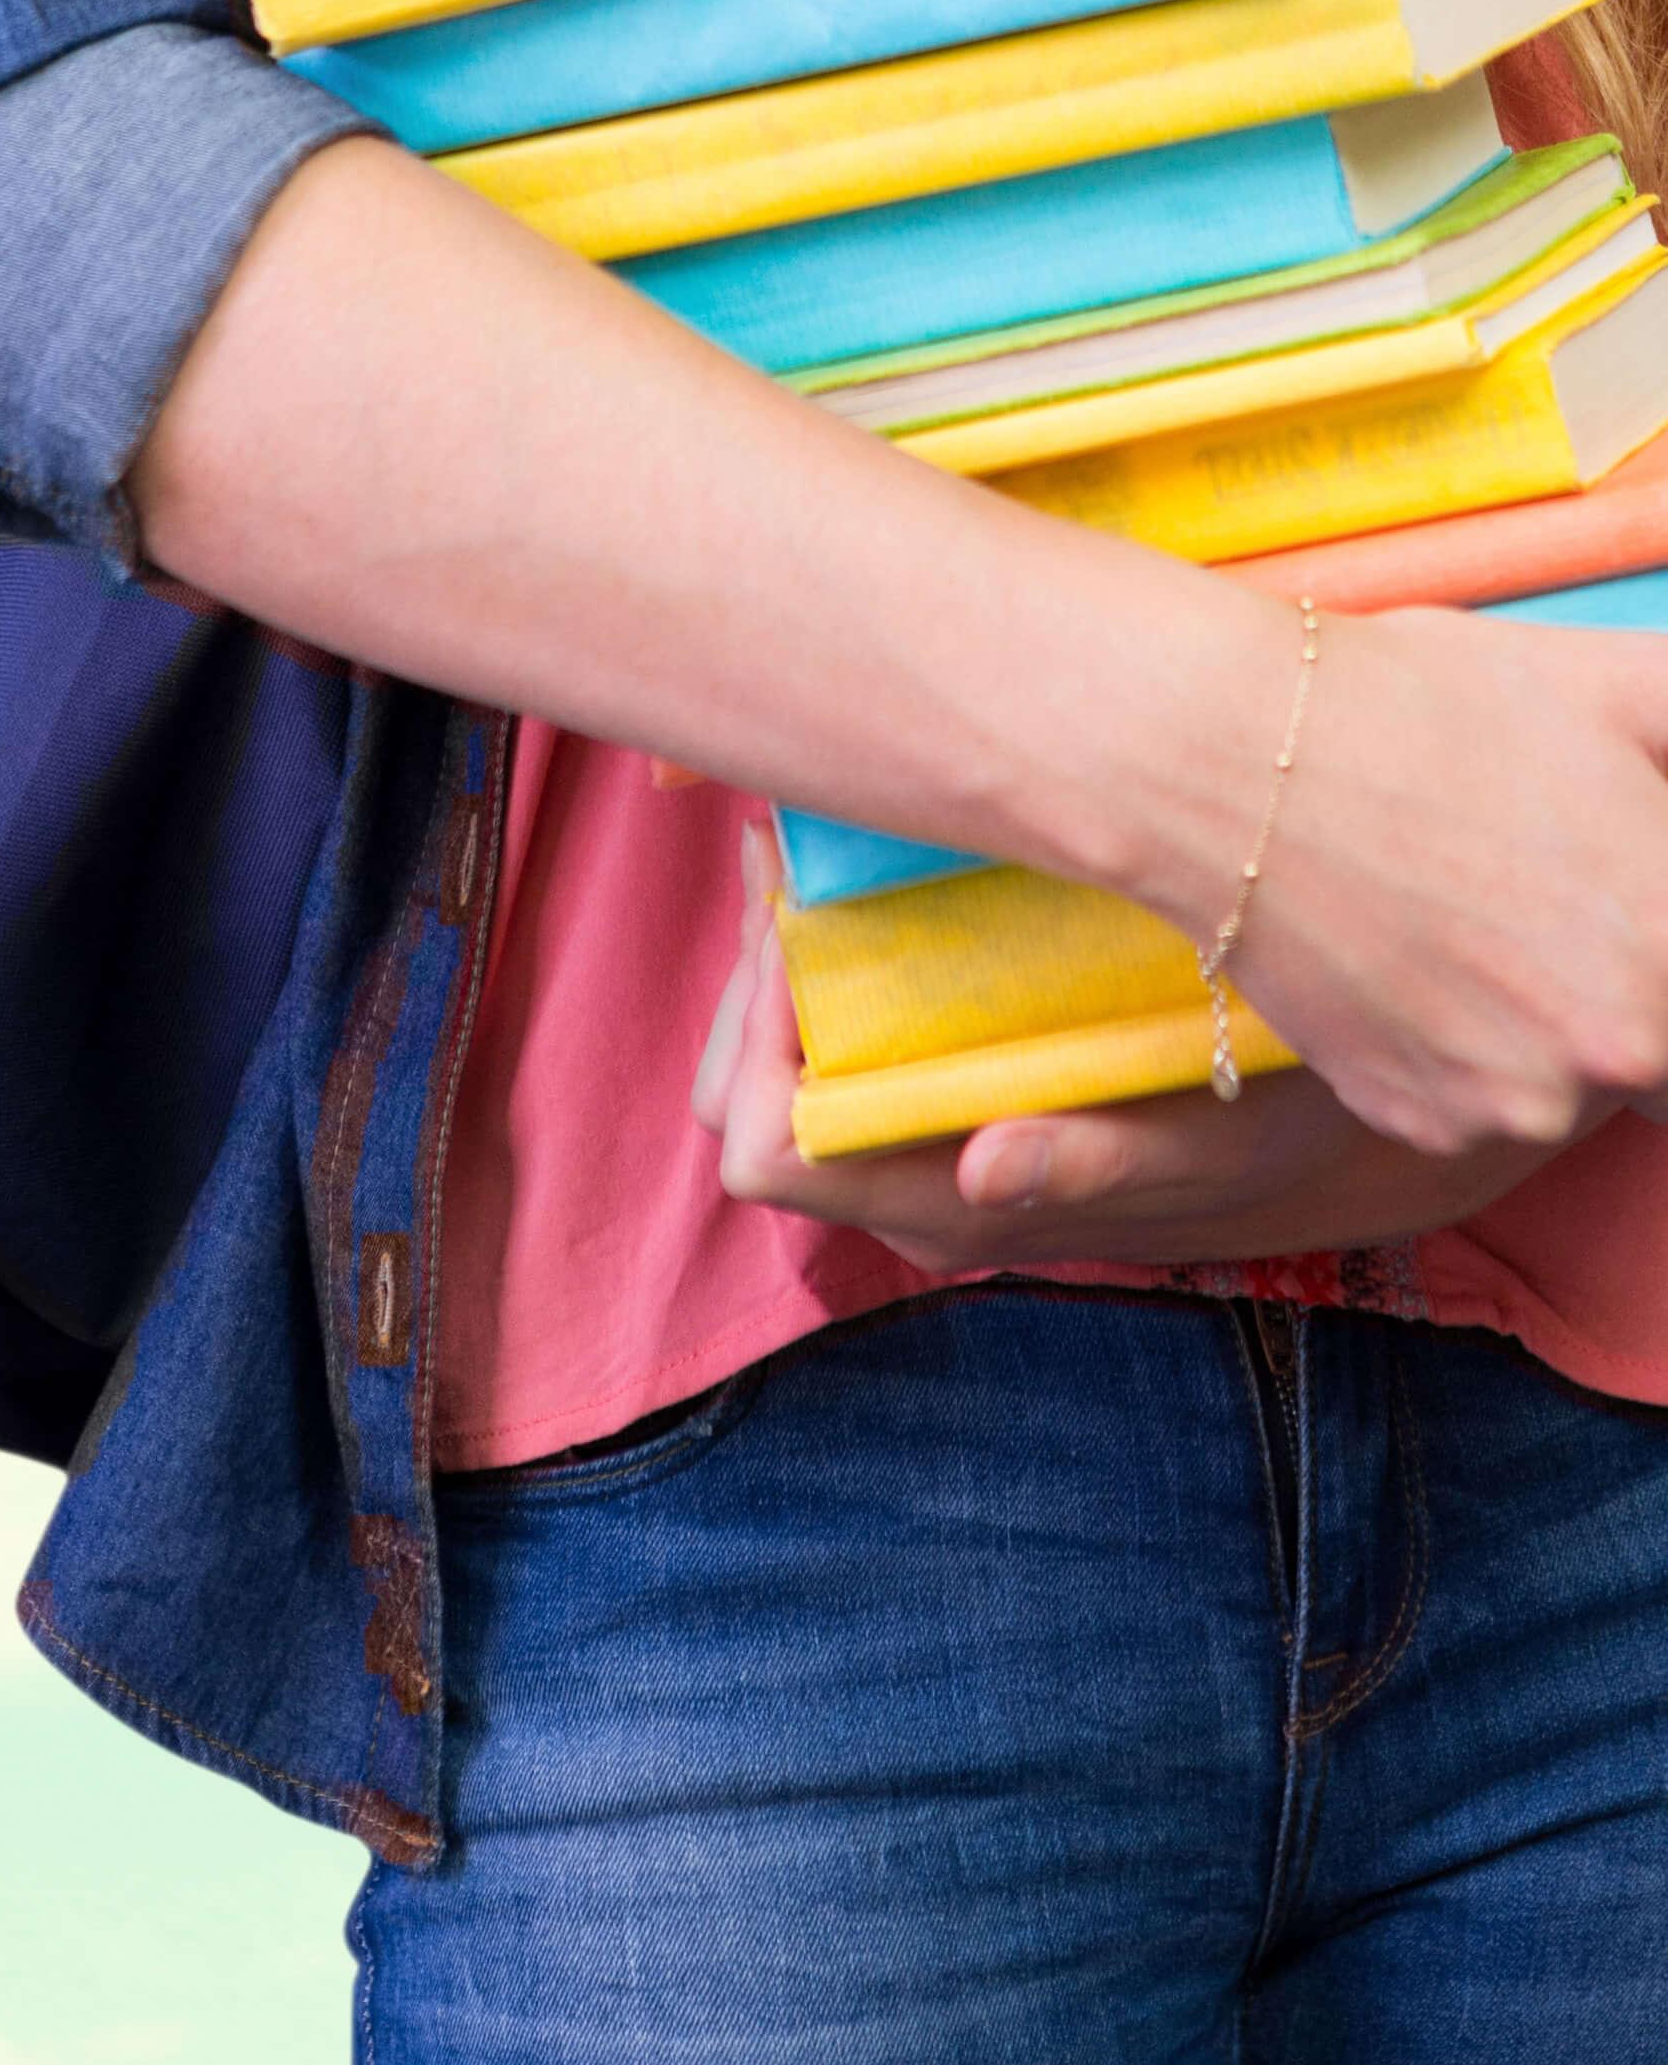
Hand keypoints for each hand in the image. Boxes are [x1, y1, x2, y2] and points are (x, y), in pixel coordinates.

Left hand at [703, 892, 1614, 1267]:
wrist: (1326, 1118)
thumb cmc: (1276, 1126)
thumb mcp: (1218, 1138)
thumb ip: (1102, 1162)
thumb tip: (986, 1172)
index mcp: (949, 1206)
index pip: (767, 1153)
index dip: (754, 1048)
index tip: (798, 930)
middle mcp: (909, 1183)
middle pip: (739, 1097)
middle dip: (756, 981)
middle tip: (798, 863)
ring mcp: (915, 1141)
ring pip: (774, 1059)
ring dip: (782, 959)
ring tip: (818, 858)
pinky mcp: (939, 1090)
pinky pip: (832, 1029)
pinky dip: (825, 955)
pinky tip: (859, 877)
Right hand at [1163, 607, 1667, 1161]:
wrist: (1220, 760)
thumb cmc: (1427, 706)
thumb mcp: (1631, 688)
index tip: (1634, 910)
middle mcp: (1616, 1052)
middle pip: (1661, 1044)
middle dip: (1634, 975)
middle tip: (1553, 898)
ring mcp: (1511, 1102)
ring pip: (1582, 1080)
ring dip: (1559, 1020)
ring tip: (1482, 912)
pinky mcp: (1418, 1121)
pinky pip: (1487, 1102)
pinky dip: (1471, 1046)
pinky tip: (1422, 952)